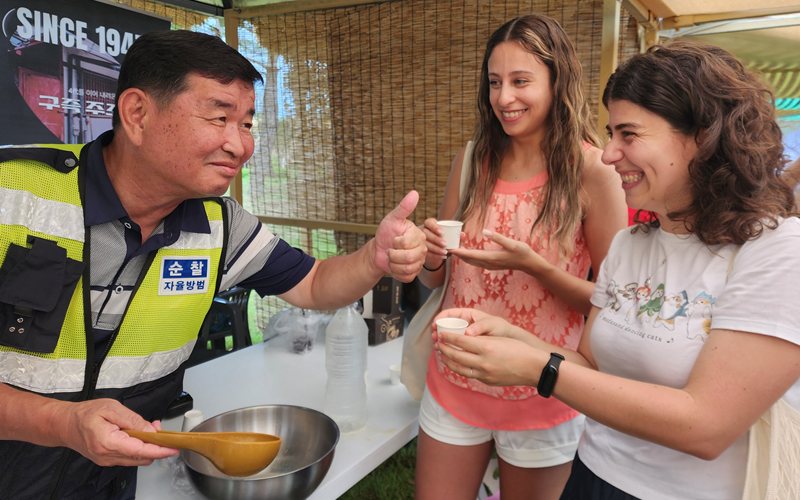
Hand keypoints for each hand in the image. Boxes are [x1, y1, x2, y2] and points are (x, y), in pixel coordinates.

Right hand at [59, 398, 178, 466]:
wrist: (64, 424)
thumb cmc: (84, 414)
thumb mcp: (111, 408)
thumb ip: (132, 419)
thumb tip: (150, 430)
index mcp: (108, 442)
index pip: (140, 451)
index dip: (159, 450)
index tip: (173, 448)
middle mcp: (108, 456)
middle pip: (141, 457)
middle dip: (155, 445)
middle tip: (158, 428)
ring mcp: (107, 460)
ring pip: (136, 459)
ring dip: (147, 446)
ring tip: (147, 428)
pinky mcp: (108, 460)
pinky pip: (129, 457)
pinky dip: (138, 448)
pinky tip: (137, 435)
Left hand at [373, 191, 426, 282]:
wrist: (378, 250)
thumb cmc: (386, 233)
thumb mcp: (392, 219)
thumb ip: (404, 207)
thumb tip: (414, 193)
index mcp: (418, 235)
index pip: (407, 243)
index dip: (395, 243)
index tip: (394, 239)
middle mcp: (422, 248)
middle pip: (408, 257)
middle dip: (393, 255)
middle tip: (390, 250)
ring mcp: (419, 261)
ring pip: (407, 268)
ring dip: (393, 264)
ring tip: (392, 258)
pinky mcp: (413, 273)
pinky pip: (406, 277)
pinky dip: (396, 273)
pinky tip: (394, 266)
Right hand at [419, 218, 449, 268]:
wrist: (433, 245)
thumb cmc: (442, 236)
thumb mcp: (447, 233)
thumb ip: (454, 233)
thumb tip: (462, 234)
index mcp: (428, 224)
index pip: (429, 222)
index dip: (435, 227)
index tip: (442, 233)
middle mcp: (422, 231)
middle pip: (426, 234)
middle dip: (436, 239)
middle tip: (445, 244)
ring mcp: (419, 240)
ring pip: (426, 244)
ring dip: (436, 249)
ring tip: (445, 252)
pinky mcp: (420, 250)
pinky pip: (426, 253)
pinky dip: (435, 256)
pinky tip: (442, 257)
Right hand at [432, 308, 518, 341]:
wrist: (510, 341)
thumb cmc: (501, 328)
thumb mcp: (491, 324)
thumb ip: (480, 327)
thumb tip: (468, 333)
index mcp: (468, 315)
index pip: (450, 313)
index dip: (441, 318)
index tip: (435, 324)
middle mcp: (465, 325)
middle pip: (447, 326)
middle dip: (439, 330)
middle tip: (434, 337)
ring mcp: (465, 336)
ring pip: (450, 337)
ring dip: (443, 341)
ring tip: (438, 346)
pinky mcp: (467, 346)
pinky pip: (456, 346)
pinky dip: (451, 349)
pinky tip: (447, 354)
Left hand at [435, 333, 544, 386]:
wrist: (533, 368)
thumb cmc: (519, 349)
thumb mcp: (499, 338)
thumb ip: (480, 339)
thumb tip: (463, 338)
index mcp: (486, 347)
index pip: (460, 341)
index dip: (448, 337)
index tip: (441, 334)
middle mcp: (483, 362)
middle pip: (456, 355)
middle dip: (444, 349)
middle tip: (437, 344)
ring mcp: (484, 374)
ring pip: (459, 368)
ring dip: (448, 361)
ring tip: (441, 355)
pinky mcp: (487, 381)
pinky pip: (469, 375)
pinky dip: (460, 369)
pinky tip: (456, 364)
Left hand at [449, 229, 548, 273]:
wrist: (530, 264)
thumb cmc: (522, 252)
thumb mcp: (512, 243)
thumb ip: (498, 238)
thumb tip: (486, 231)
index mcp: (491, 258)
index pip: (471, 255)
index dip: (459, 252)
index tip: (449, 248)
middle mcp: (488, 263)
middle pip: (468, 259)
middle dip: (458, 253)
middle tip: (448, 245)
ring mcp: (490, 265)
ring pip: (471, 261)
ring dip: (462, 255)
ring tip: (454, 247)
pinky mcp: (492, 264)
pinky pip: (476, 261)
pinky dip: (469, 256)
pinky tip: (466, 252)